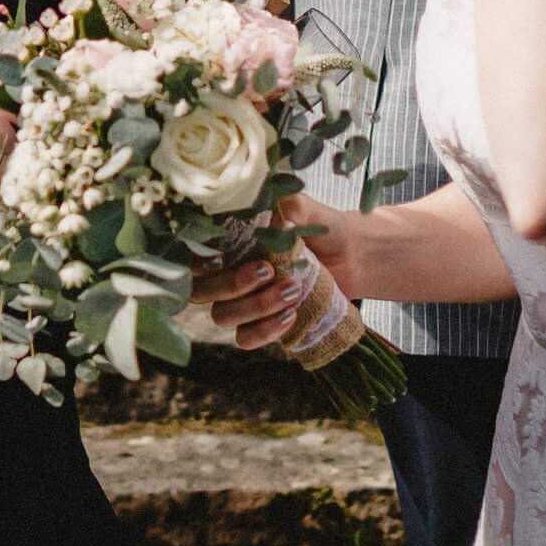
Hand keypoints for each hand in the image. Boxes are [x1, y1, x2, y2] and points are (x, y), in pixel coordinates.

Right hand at [190, 195, 356, 349]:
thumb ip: (289, 208)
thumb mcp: (307, 210)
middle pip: (200, 290)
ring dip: (255, 306)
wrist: (354, 255)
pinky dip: (264, 330)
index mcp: (227, 240)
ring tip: (292, 290)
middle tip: (268, 271)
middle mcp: (226, 272)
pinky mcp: (260, 324)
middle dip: (231, 284)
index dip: (196, 260)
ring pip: (222, 315)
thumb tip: (277, 220)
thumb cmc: (323, 227)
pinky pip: (245, 338)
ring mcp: (241, 302)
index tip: (220, 257)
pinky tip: (290, 316)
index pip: (191, 254)